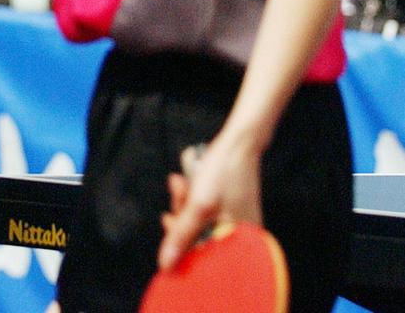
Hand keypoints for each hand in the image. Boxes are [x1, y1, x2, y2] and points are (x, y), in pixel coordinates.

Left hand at [158, 136, 261, 270]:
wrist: (239, 142)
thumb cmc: (224, 172)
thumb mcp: (199, 205)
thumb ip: (182, 235)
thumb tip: (165, 265)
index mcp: (241, 245)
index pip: (204, 260)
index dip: (182, 245)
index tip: (169, 220)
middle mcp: (241, 238)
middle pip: (200, 239)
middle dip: (182, 214)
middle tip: (178, 189)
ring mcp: (235, 222)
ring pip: (199, 223)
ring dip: (184, 201)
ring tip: (181, 180)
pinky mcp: (229, 208)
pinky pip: (205, 211)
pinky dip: (193, 197)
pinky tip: (187, 180)